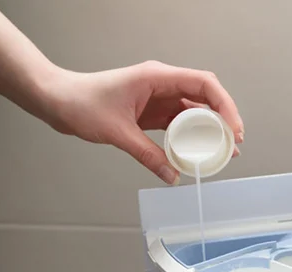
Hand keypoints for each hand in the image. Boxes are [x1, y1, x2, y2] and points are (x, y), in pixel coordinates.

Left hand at [45, 61, 244, 184]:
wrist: (57, 100)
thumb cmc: (80, 102)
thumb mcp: (117, 132)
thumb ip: (147, 154)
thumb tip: (172, 174)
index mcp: (157, 77)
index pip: (204, 83)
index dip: (225, 105)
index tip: (233, 128)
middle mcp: (162, 84)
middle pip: (206, 96)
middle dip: (224, 119)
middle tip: (233, 144)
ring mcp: (158, 97)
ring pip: (195, 110)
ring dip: (210, 129)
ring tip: (223, 151)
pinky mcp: (152, 111)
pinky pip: (180, 122)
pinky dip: (191, 136)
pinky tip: (198, 151)